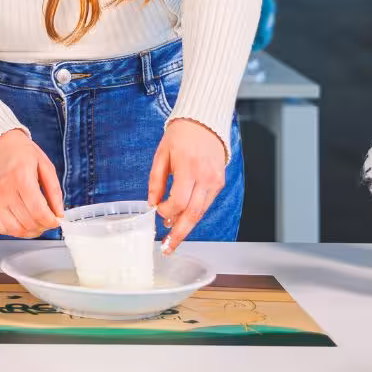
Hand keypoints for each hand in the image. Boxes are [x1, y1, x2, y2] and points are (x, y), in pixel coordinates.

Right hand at [0, 129, 63, 237]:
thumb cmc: (20, 152)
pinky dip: (15, 231)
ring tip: (38, 224)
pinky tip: (23, 224)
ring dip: (30, 232)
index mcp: (21, 177)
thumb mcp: (44, 164)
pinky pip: (1, 227)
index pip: (38, 211)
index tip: (57, 220)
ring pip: (15, 229)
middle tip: (49, 220)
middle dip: (44, 226)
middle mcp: (5, 190)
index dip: (51, 221)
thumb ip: (54, 190)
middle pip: (28, 222)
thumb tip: (60, 212)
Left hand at [148, 118, 226, 251]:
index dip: (167, 212)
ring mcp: (215, 181)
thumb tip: (152, 204)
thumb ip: (156, 181)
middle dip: (179, 234)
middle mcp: (206, 178)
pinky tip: (183, 220)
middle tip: (168, 249)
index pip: (179, 202)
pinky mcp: (219, 182)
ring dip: (187, 227)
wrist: (204, 122)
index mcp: (189, 169)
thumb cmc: (180, 136)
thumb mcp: (161, 155)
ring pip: (201, 212)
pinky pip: (206, 203)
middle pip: (193, 214)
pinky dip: (194, 213)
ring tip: (173, 239)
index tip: (157, 214)